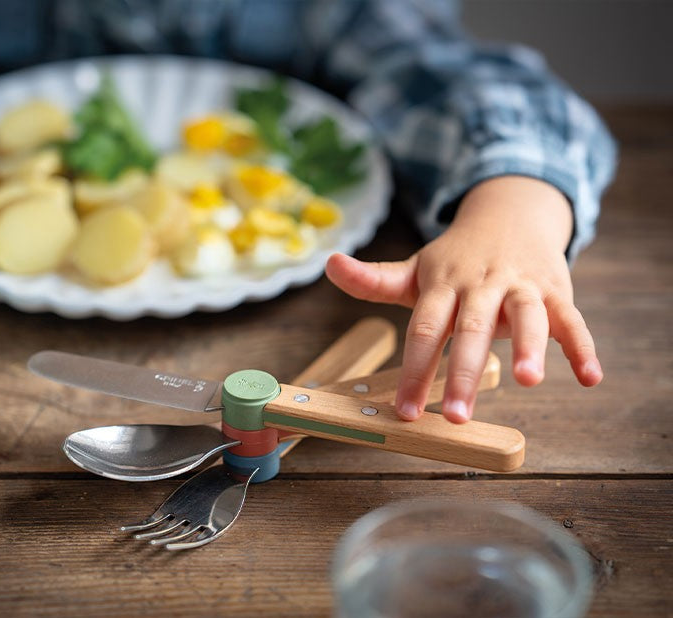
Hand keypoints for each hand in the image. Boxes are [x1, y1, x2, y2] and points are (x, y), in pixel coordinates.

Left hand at [326, 175, 602, 422]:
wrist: (508, 216)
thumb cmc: (455, 259)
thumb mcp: (415, 270)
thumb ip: (374, 279)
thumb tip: (328, 263)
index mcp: (443, 285)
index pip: (425, 329)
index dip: (416, 369)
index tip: (407, 411)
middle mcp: (480, 285)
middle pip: (471, 330)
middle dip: (464, 374)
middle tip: (458, 418)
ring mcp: (519, 286)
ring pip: (526, 316)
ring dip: (530, 347)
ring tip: (529, 382)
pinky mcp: (554, 290)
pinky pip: (571, 319)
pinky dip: (583, 346)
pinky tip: (592, 378)